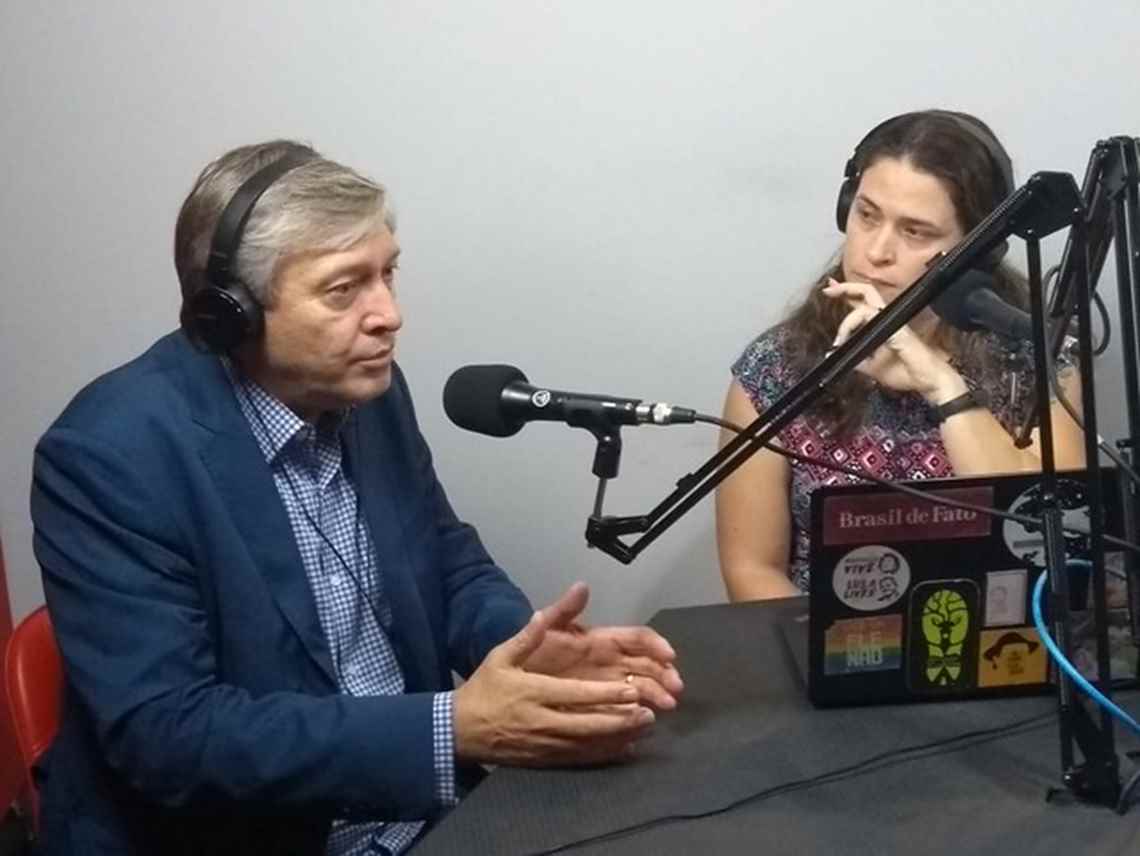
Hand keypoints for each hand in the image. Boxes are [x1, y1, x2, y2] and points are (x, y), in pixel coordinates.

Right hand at [453, 605, 655, 766]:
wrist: (459, 730)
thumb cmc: (483, 688)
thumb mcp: (500, 656)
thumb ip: (527, 636)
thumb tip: (542, 612)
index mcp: (534, 692)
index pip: (577, 695)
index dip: (606, 695)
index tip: (632, 691)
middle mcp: (542, 720)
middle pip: (588, 725)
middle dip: (621, 720)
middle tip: (649, 713)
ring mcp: (544, 744)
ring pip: (588, 745)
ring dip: (617, 738)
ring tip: (643, 729)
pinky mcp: (543, 759)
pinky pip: (579, 760)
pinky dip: (603, 755)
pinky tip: (623, 749)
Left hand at [523, 583, 683, 710]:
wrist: (513, 689)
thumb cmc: (531, 657)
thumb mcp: (546, 631)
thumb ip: (563, 610)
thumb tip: (582, 585)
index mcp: (602, 642)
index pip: (638, 638)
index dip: (656, 644)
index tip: (669, 656)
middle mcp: (611, 663)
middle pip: (647, 666)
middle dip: (664, 675)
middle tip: (674, 689)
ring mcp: (608, 687)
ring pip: (642, 688)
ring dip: (657, 695)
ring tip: (665, 707)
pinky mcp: (602, 709)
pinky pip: (627, 711)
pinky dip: (640, 715)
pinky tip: (647, 723)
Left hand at [823, 278, 965, 401]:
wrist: (927, 381)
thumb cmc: (906, 372)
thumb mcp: (872, 368)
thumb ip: (855, 360)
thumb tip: (833, 355)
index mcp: (882, 325)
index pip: (863, 304)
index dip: (848, 293)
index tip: (830, 288)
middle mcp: (887, 318)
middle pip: (866, 292)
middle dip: (846, 287)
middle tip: (828, 288)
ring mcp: (892, 321)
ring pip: (864, 306)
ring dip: (846, 322)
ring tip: (839, 340)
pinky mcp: (896, 328)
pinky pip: (869, 317)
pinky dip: (853, 325)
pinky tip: (845, 339)